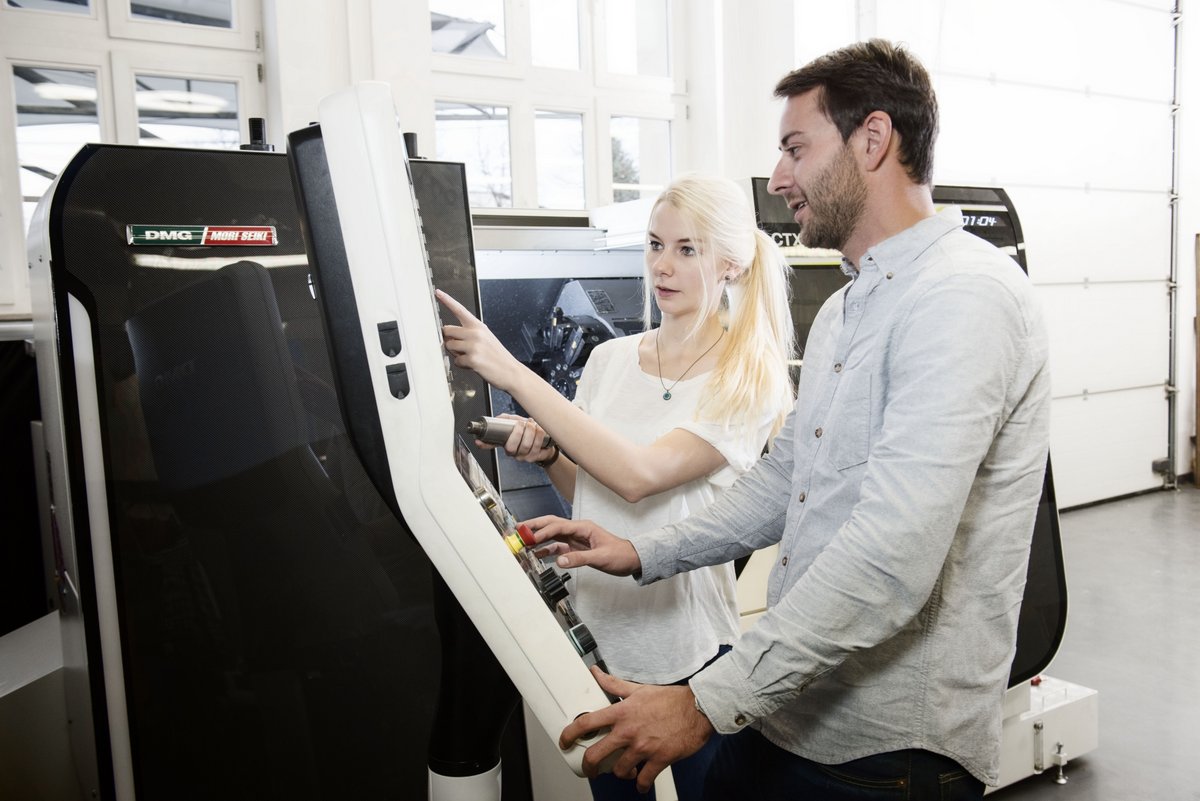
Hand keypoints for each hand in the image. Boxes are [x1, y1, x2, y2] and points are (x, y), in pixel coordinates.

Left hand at [436, 289, 522, 390]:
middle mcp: (475, 333)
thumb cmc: (497, 356)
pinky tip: (474, 365)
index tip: (437, 292)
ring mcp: (474, 345)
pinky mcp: (472, 358)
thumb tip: (448, 337)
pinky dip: (463, 365)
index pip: (460, 310)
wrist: (511, 371)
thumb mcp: (485, 338)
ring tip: (470, 357)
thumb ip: (468, 334)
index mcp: (478, 326)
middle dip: (450, 339)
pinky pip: (456, 361)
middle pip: (447, 330)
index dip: (447, 300)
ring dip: (456, 353)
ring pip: (449, 345)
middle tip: (461, 348)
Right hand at [479, 413, 555, 464]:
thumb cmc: (529, 433)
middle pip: (511, 447)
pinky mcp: (534, 457)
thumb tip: (497, 419)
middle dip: (518, 432)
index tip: (478, 441)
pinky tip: (539, 429)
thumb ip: (506, 420)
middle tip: (522, 423)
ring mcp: (523, 456)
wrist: (545, 443)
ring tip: (532, 424)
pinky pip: (535, 447)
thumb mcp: (516, 424)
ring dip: (530, 432)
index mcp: (505, 443)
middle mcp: (512, 452)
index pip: (491, 445)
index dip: (484, 444)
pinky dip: (538, 435)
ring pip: (524, 446)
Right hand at [523, 516, 641, 575]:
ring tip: (522, 541)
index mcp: (584, 527)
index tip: (530, 538)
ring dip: (537, 538)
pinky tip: (536, 553)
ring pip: (552, 535)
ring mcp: (575, 539)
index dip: (543, 532)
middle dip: (534, 526)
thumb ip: (580, 559)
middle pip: (551, 525)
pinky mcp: (575, 548)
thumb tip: (560, 560)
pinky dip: (546, 549)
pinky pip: (557, 547)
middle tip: (518, 529)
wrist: (631, 560)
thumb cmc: (620, 555)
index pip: (558, 526)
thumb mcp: (601, 558)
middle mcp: (577, 530)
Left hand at [562, 666, 713, 791]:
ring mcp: (643, 747)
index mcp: (622, 712)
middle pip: (598, 754)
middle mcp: (629, 731)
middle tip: (589, 768)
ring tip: (623, 771)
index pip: (588, 723)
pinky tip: (641, 783)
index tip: (565, 741)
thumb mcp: (638, 689)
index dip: (570, 733)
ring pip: (620, 770)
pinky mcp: (659, 759)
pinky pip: (644, 779)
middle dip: (589, 765)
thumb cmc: (670, 699)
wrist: (697, 709)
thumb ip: (614, 684)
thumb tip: (595, 673)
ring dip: (620, 773)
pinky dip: (641, 784)